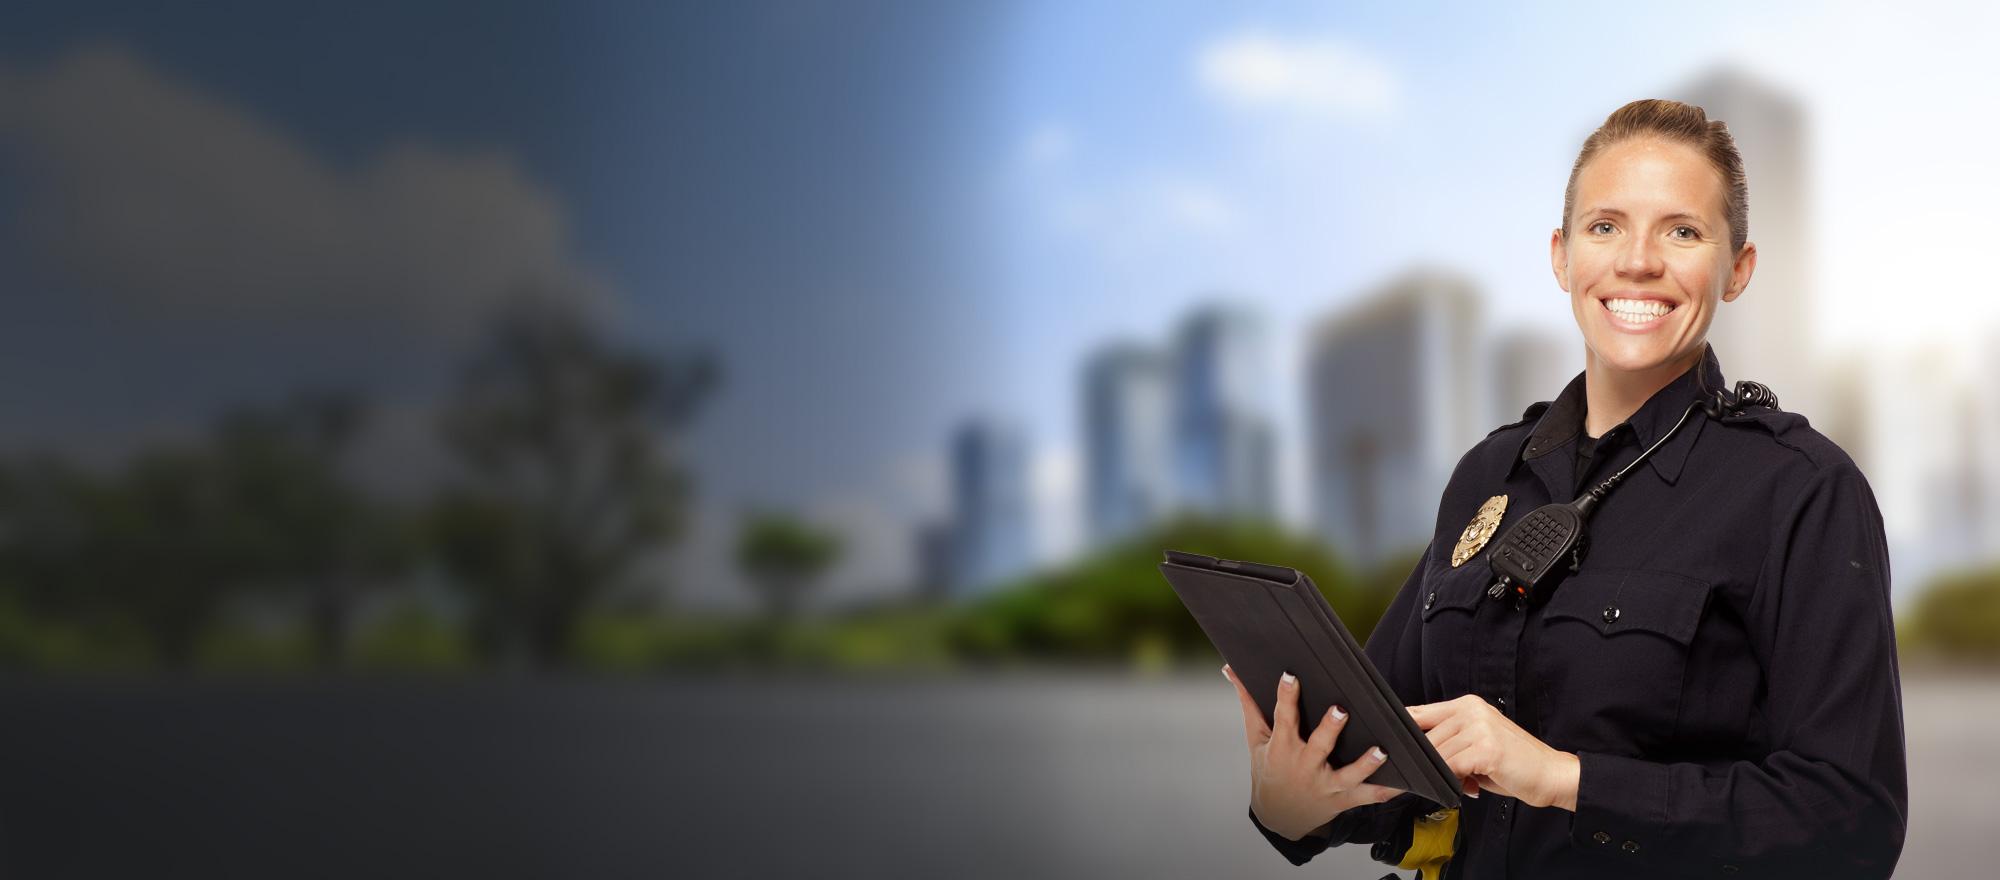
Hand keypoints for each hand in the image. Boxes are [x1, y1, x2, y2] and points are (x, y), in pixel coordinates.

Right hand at [1223, 664, 1403, 840]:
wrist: (1277, 817)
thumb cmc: (1267, 769)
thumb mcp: (1255, 739)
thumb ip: (1248, 703)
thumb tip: (1229, 668)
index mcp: (1282, 748)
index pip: (1283, 718)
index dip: (1286, 697)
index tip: (1291, 676)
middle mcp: (1304, 766)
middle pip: (1319, 746)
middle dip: (1330, 729)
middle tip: (1341, 710)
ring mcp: (1325, 786)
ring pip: (1347, 775)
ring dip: (1365, 765)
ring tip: (1381, 751)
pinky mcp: (1342, 800)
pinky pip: (1367, 797)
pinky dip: (1385, 791)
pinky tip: (1404, 783)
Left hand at [1406, 694, 1579, 809]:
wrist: (1551, 774)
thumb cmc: (1512, 764)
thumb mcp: (1476, 744)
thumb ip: (1448, 742)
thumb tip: (1413, 752)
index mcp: (1467, 704)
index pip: (1420, 713)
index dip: (1404, 733)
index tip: (1393, 748)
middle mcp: (1471, 709)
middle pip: (1425, 738)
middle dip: (1426, 762)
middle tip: (1440, 778)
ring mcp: (1479, 727)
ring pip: (1437, 754)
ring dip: (1443, 774)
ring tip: (1463, 782)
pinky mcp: (1486, 748)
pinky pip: (1451, 766)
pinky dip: (1453, 780)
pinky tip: (1468, 786)